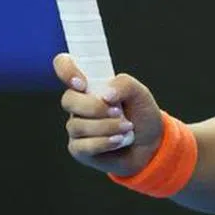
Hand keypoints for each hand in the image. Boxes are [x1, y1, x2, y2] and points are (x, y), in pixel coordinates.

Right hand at [53, 54, 164, 177]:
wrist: (150, 143)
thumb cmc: (140, 113)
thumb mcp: (140, 93)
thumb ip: (124, 85)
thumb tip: (105, 95)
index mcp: (89, 84)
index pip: (64, 65)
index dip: (66, 70)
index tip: (82, 84)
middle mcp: (79, 104)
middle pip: (68, 100)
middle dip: (94, 107)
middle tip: (117, 112)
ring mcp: (77, 126)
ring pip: (77, 125)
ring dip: (105, 127)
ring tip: (126, 127)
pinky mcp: (79, 149)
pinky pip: (82, 146)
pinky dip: (103, 143)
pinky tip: (118, 141)